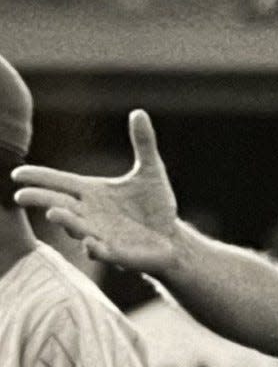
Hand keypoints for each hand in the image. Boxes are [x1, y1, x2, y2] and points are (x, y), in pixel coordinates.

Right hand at [13, 110, 179, 275]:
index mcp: (93, 192)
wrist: (171, 237)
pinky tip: (90, 244)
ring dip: (66, 222)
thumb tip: (139, 112)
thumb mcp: (150, 170)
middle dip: (40, 200)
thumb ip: (143, 143)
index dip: (40, 177)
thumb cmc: (154, 205)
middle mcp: (90, 214)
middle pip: (59, 204)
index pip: (60, 182)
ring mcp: (100, 234)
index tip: (16, 173)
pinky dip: (95, 249)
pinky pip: (102, 252)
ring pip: (77, 228)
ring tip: (54, 213)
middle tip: (20, 195)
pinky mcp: (116, 253)